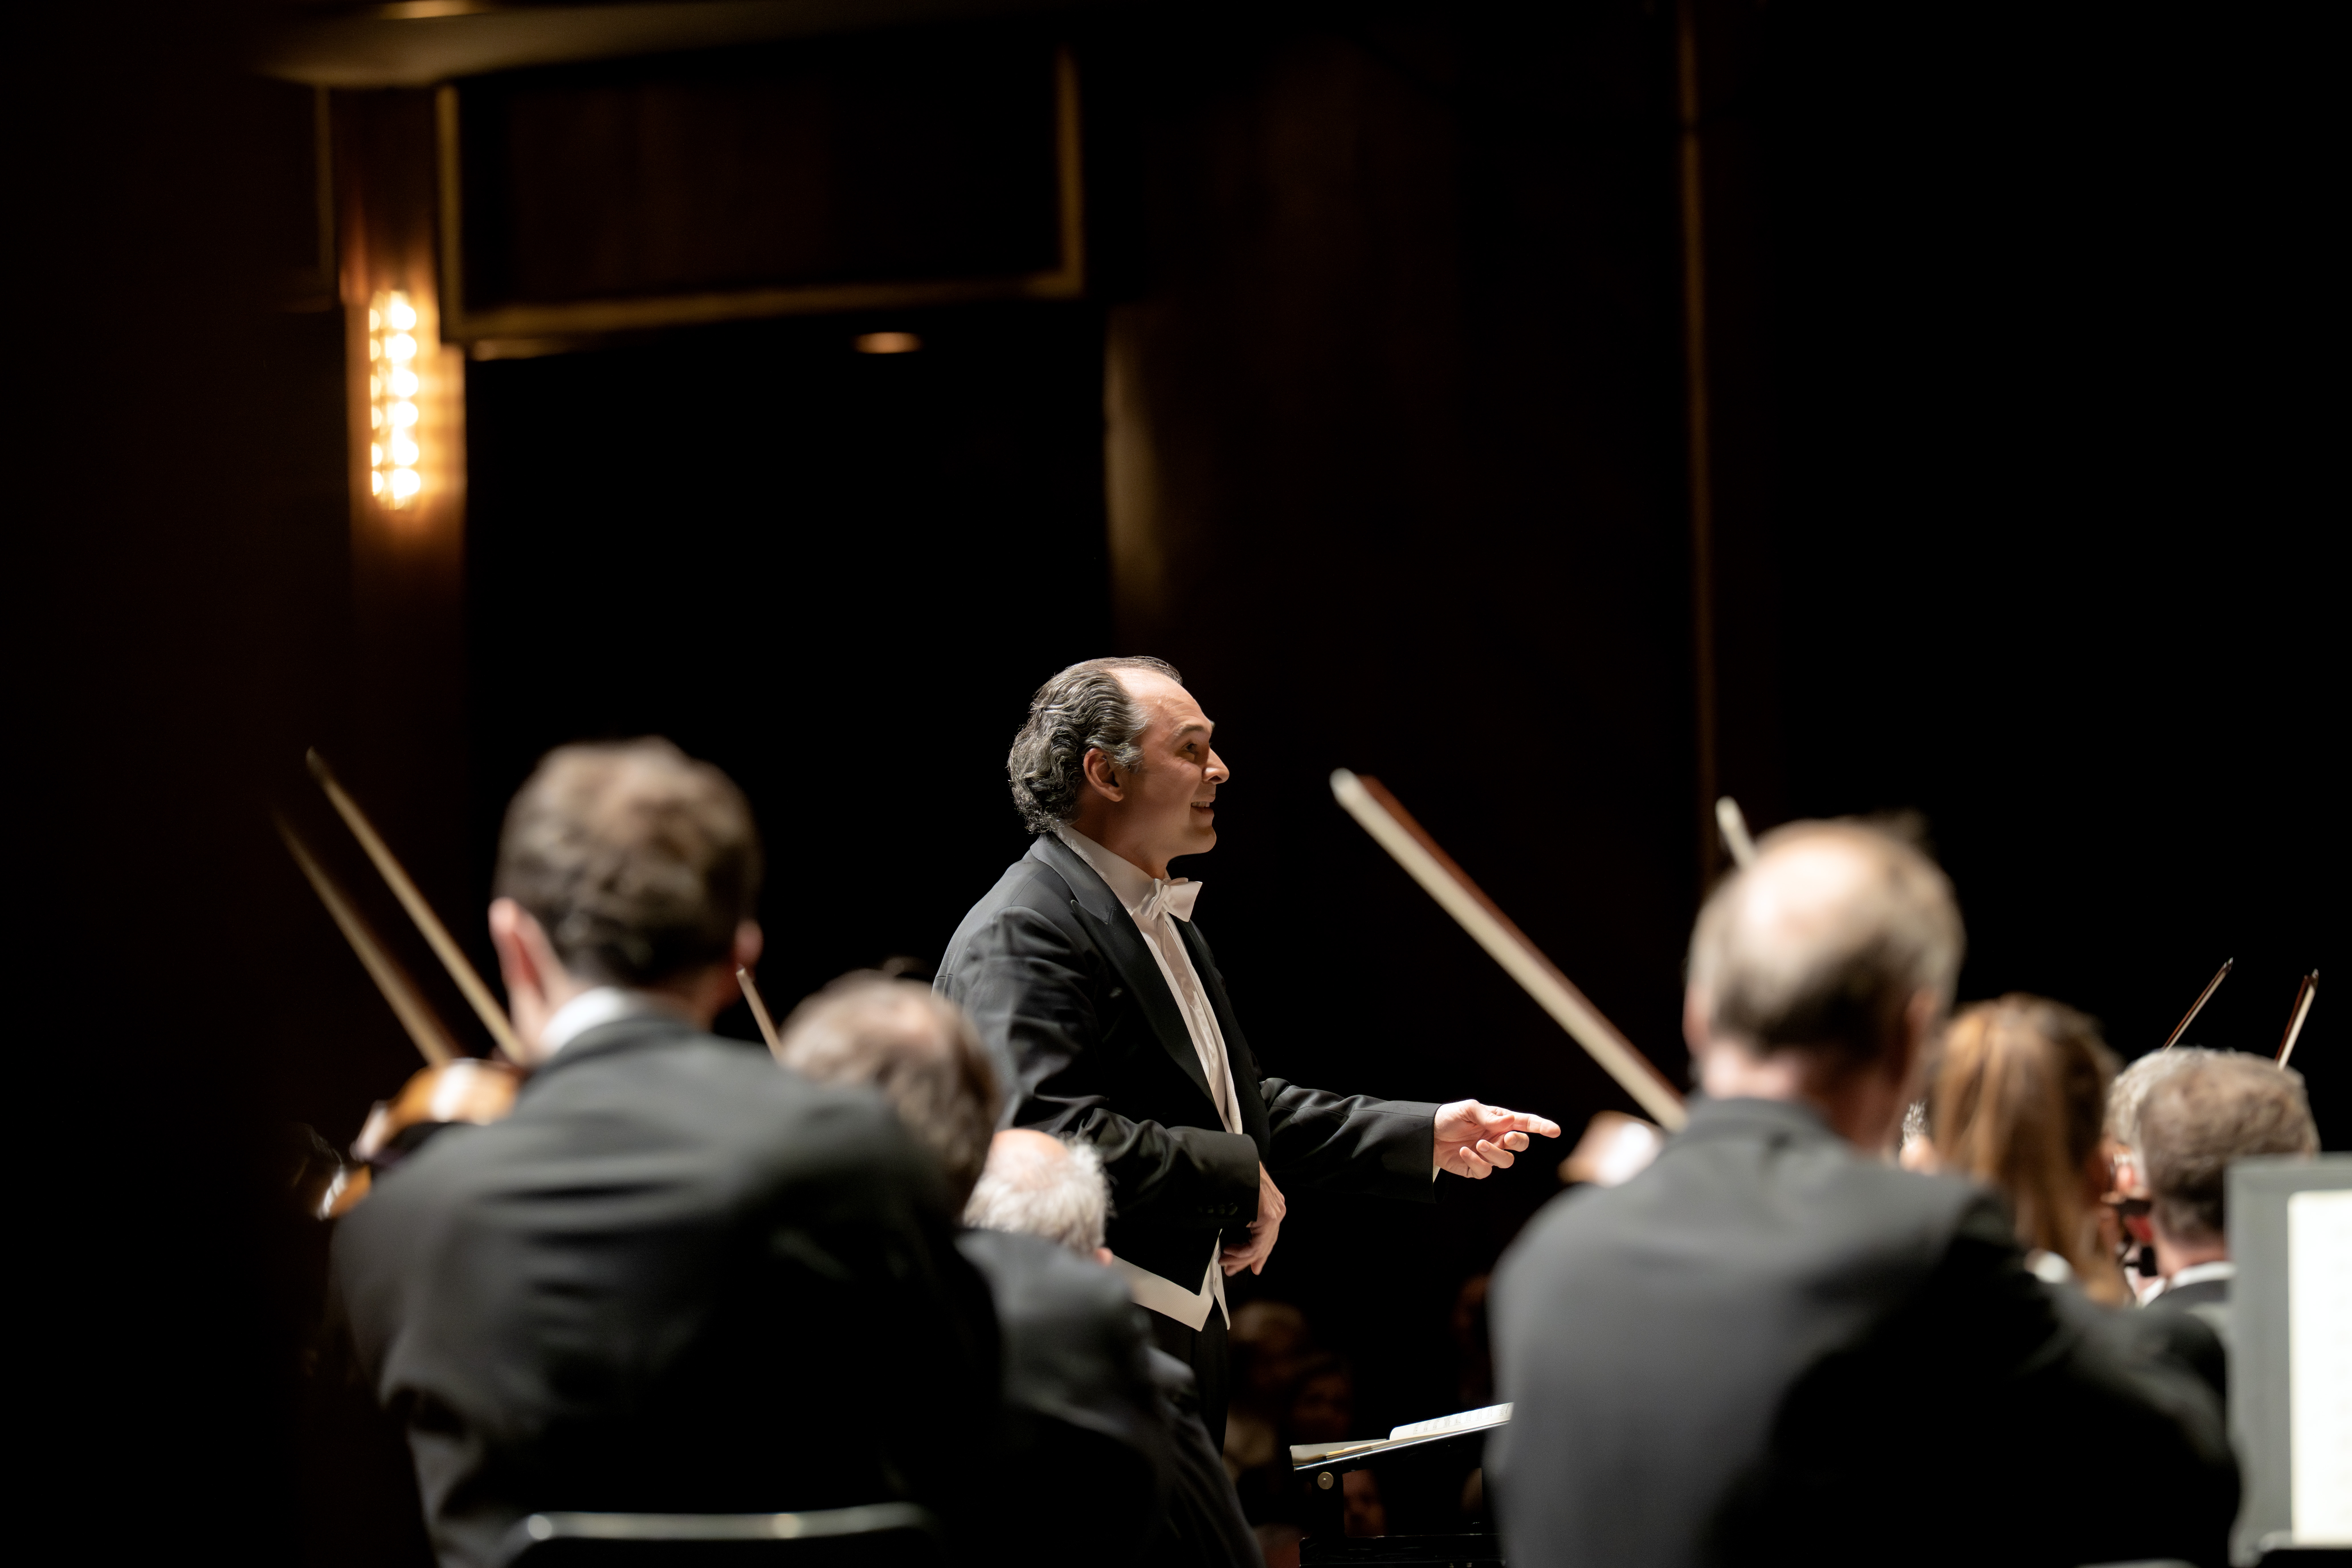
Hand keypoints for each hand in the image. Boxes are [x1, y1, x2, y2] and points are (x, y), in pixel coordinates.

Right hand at [1221, 1163, 1287, 1275]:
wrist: (1231, 1162)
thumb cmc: (1232, 1178)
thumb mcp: (1241, 1204)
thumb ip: (1246, 1224)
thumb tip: (1241, 1245)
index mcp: (1274, 1206)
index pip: (1269, 1238)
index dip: (1258, 1257)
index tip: (1250, 1268)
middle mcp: (1278, 1210)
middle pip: (1265, 1245)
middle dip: (1245, 1261)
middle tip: (1229, 1268)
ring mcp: (1276, 1213)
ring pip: (1260, 1247)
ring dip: (1239, 1258)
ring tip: (1225, 1260)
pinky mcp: (1269, 1216)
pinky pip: (1256, 1244)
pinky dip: (1241, 1252)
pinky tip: (1228, 1251)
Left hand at [1435, 1100, 1562, 1178]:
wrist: (1427, 1135)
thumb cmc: (1449, 1117)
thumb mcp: (1467, 1109)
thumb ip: (1488, 1116)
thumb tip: (1510, 1122)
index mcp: (1499, 1121)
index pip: (1525, 1123)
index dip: (1542, 1126)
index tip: (1555, 1131)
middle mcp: (1497, 1138)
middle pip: (1520, 1144)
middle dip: (1517, 1142)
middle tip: (1506, 1138)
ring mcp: (1488, 1154)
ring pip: (1506, 1161)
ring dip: (1494, 1153)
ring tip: (1478, 1144)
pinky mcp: (1477, 1168)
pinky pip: (1485, 1171)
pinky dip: (1476, 1162)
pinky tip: (1464, 1152)